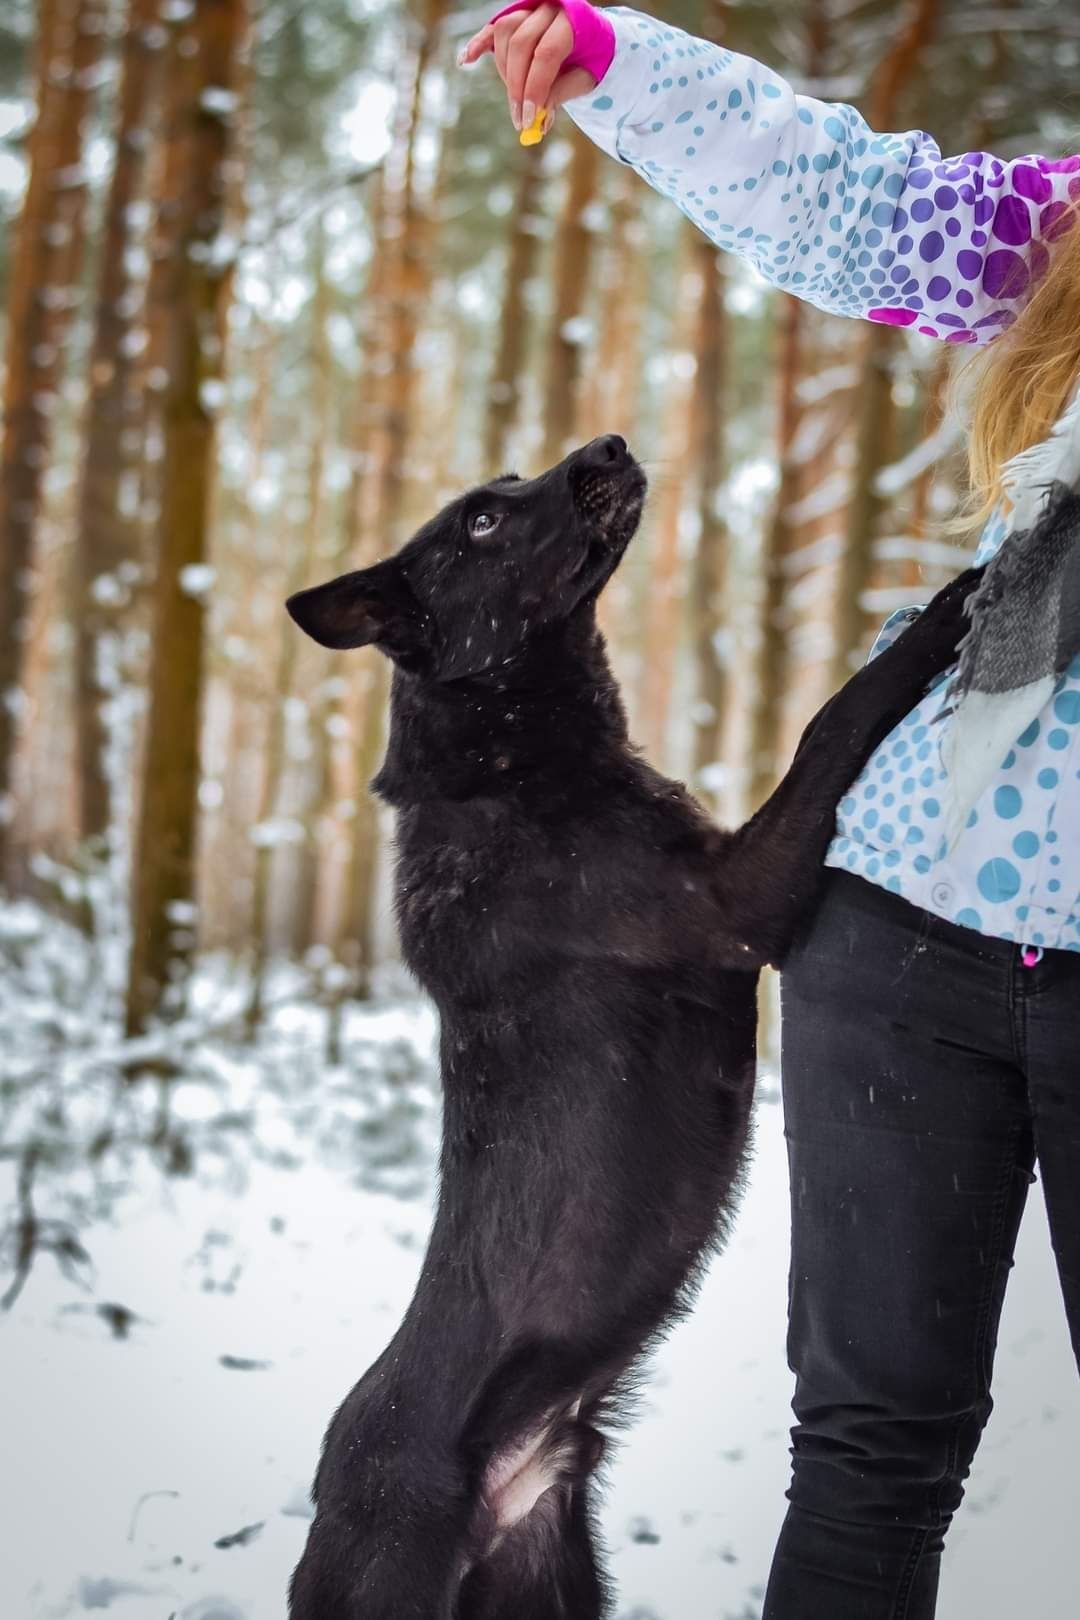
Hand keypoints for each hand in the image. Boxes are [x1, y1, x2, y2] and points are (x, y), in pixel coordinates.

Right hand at [459, 2, 596, 131]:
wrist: (591, 34)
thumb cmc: (591, 58)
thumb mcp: (585, 78)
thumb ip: (561, 94)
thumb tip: (538, 121)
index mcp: (573, 20)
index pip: (546, 54)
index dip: (534, 88)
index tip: (528, 119)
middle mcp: (548, 8)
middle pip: (521, 44)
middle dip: (517, 87)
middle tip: (519, 119)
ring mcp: (528, 8)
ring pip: (504, 34)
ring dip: (504, 71)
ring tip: (515, 96)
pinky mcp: (513, 15)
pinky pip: (491, 29)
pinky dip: (477, 45)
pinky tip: (466, 61)